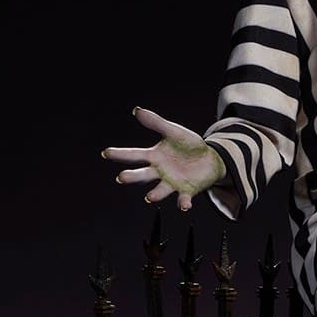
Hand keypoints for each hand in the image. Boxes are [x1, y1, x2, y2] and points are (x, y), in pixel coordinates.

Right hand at [101, 107, 225, 211]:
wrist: (210, 158)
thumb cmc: (189, 145)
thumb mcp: (173, 132)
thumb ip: (156, 123)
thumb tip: (137, 110)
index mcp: (154, 156)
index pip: (134, 155)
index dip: (120, 154)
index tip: (106, 153)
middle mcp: (159, 172)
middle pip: (143, 175)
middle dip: (132, 177)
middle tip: (122, 177)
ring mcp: (172, 183)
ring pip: (160, 190)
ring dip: (155, 194)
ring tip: (150, 197)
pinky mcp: (186, 191)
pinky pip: (183, 199)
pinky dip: (183, 203)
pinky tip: (184, 205)